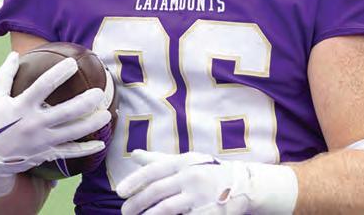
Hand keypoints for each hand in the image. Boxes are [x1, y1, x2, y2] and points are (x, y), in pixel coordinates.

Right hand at [0, 51, 111, 181]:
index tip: (73, 63)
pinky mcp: (46, 154)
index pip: (43, 87)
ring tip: (106, 115)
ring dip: (91, 125)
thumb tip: (14, 53)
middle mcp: (33, 124)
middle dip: (85, 102)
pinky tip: (101, 144)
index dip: (59, 74)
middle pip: (65, 112)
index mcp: (21, 107)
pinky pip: (70, 152)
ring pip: (72, 133)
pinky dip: (86, 150)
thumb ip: (5, 76)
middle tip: (99, 93)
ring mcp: (41, 141)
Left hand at [117, 150, 297, 214]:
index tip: (120, 192)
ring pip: (167, 209)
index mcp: (185, 161)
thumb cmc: (207, 172)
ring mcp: (200, 195)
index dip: (135, 181)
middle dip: (137, 203)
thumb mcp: (186, 161)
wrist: (243, 185)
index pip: (155, 170)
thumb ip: (159, 160)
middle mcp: (192, 175)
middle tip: (125, 212)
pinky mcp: (208, 211)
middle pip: (157, 191)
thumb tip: (134, 155)